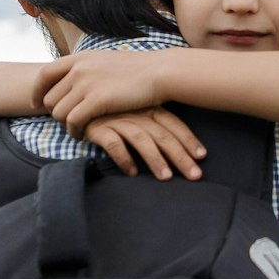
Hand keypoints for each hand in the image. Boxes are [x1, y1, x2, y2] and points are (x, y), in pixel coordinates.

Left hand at [35, 50, 169, 136]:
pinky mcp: (96, 100)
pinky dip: (74, 131)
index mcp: (80, 58)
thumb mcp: (107, 60)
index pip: (44, 74)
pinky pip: (72, 121)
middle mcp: (79, 69)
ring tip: (77, 130)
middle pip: (49, 98)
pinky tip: (83, 135)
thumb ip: (89, 67)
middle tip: (68, 123)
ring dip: (65, 125)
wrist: (160, 72)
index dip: (36, 91)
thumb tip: (77, 76)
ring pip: (58, 112)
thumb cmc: (138, 70)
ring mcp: (86, 84)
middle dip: (56, 113)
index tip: (37, 103)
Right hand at [83, 108, 206, 180]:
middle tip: (194, 175)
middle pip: (162, 135)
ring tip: (166, 178)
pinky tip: (133, 172)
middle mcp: (136, 112)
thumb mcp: (136, 111)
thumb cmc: (112, 109)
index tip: (202, 156)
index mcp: (149, 107)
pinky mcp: (98, 127)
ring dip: (155, 159)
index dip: (188, 139)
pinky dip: (124, 158)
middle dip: (180, 156)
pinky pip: (113, 144)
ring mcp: (118, 119)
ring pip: (141, 139)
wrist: (77, 100)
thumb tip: (179, 148)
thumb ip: (154, 125)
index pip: (173, 124)